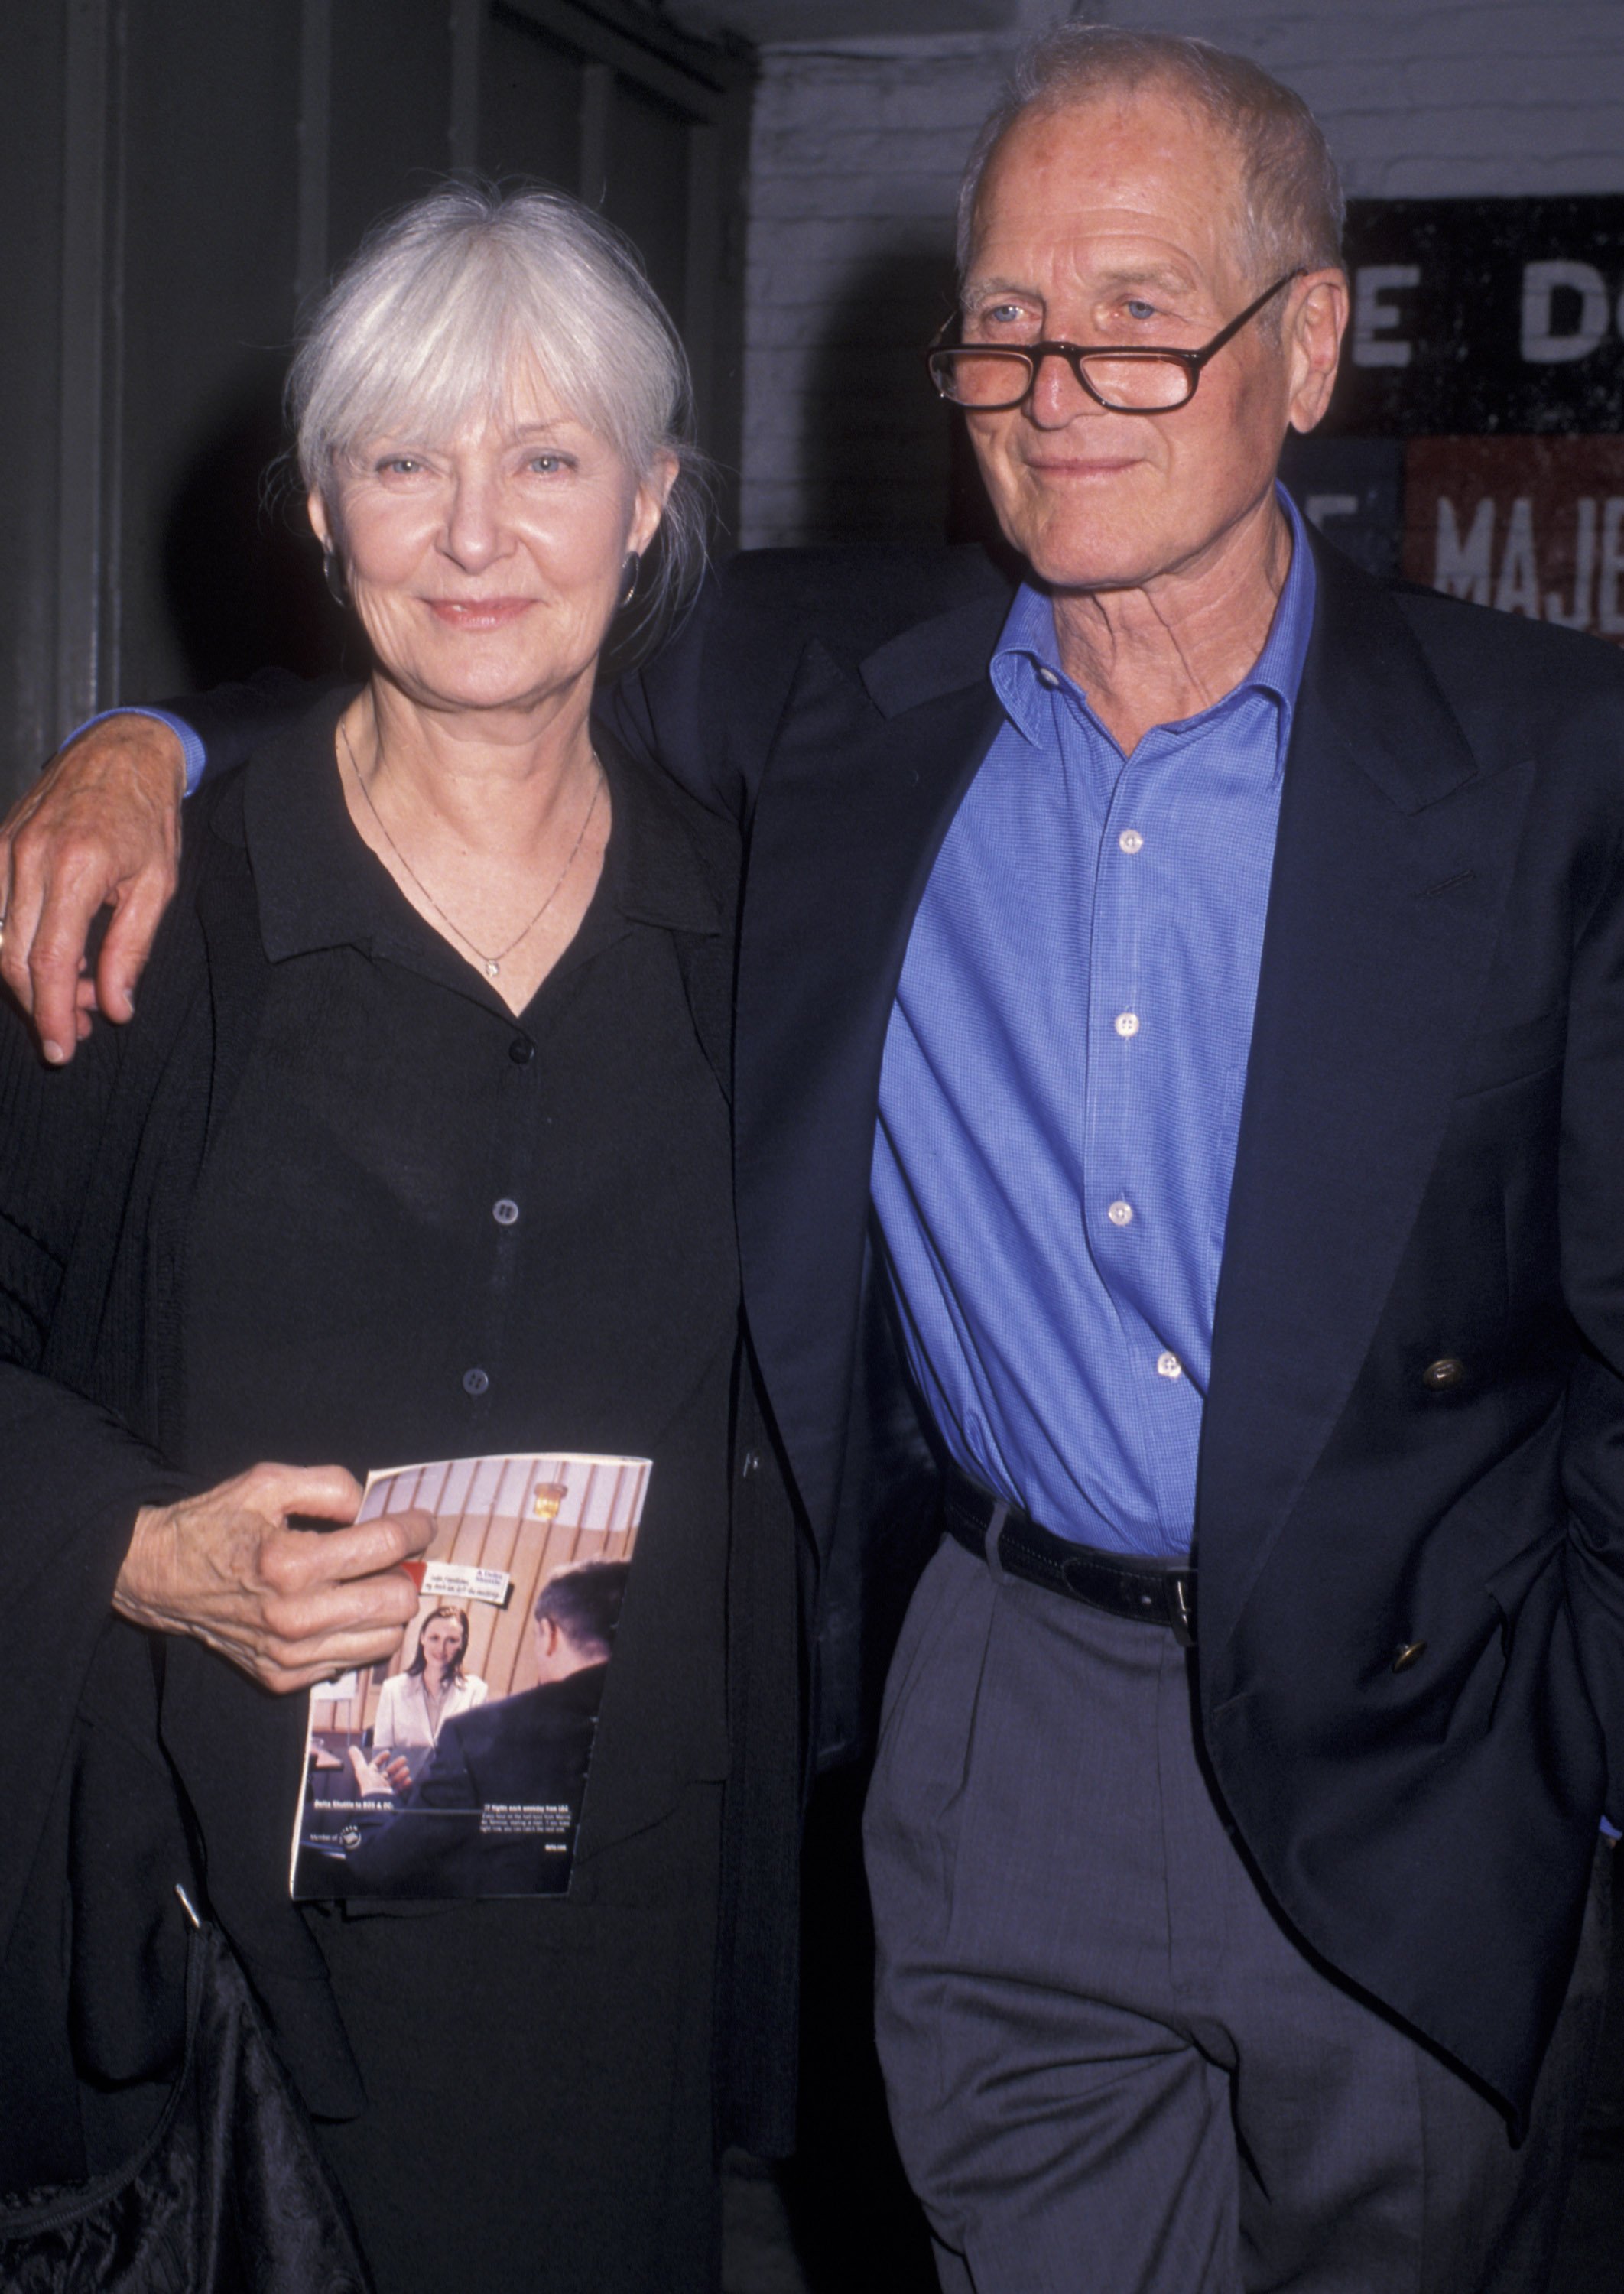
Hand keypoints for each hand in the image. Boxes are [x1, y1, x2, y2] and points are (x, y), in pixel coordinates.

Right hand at [0, 713, 185, 1065]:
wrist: (120, 752)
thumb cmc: (146, 817)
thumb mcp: (156, 886)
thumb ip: (131, 950)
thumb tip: (116, 1009)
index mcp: (76, 867)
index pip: (51, 961)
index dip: (52, 1013)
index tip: (61, 1050)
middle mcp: (29, 858)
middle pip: (15, 959)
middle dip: (41, 1006)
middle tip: (76, 1030)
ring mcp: (4, 851)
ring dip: (29, 982)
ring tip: (74, 999)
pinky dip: (18, 948)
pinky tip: (56, 959)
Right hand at [114, 1462, 433, 1694]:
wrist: (161, 1576)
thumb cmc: (215, 1524)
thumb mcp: (268, 1482)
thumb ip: (330, 1486)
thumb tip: (372, 1508)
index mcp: (292, 1562)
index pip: (386, 1546)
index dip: (415, 1528)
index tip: (422, 1521)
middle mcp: (295, 1616)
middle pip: (397, 1601)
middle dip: (405, 1572)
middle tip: (394, 1555)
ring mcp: (290, 1654)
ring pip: (384, 1640)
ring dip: (386, 1608)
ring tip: (369, 1583)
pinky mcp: (282, 1677)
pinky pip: (350, 1661)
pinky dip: (356, 1634)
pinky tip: (339, 1609)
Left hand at [348, 1746, 411, 1796]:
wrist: (377, 1804)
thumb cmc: (370, 1788)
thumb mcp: (363, 1772)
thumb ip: (358, 1760)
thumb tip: (351, 1748)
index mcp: (370, 1777)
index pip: (375, 1766)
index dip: (381, 1758)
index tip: (388, 1752)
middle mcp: (377, 1784)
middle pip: (387, 1772)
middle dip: (395, 1765)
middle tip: (404, 1759)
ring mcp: (385, 1791)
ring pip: (394, 1780)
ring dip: (401, 1774)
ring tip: (407, 1769)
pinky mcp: (392, 1798)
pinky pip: (399, 1790)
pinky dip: (404, 1785)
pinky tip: (409, 1780)